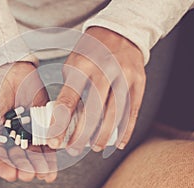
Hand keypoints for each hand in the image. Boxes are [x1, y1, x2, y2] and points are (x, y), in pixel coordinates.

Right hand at [0, 62, 56, 181]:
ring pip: (35, 153)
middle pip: (20, 159)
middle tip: (32, 174)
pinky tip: (54, 160)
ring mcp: (28, 130)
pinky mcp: (43, 122)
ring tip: (46, 173)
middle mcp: (12, 137)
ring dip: (41, 165)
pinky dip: (51, 150)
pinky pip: (48, 138)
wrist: (8, 68)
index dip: (6, 169)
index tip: (13, 174)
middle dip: (26, 169)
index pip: (0, 160)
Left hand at [47, 27, 145, 154]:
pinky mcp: (139, 81)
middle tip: (75, 149)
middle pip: (93, 110)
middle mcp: (104, 70)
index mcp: (82, 65)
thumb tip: (62, 118)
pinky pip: (133, 110)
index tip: (54, 141)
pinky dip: (126, 130)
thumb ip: (69, 89)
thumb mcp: (73, 63)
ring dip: (104, 135)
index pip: (68, 100)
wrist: (119, 32)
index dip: (60, 123)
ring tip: (95, 147)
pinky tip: (118, 142)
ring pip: (115, 113)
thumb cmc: (90, 52)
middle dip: (83, 135)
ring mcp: (124, 76)